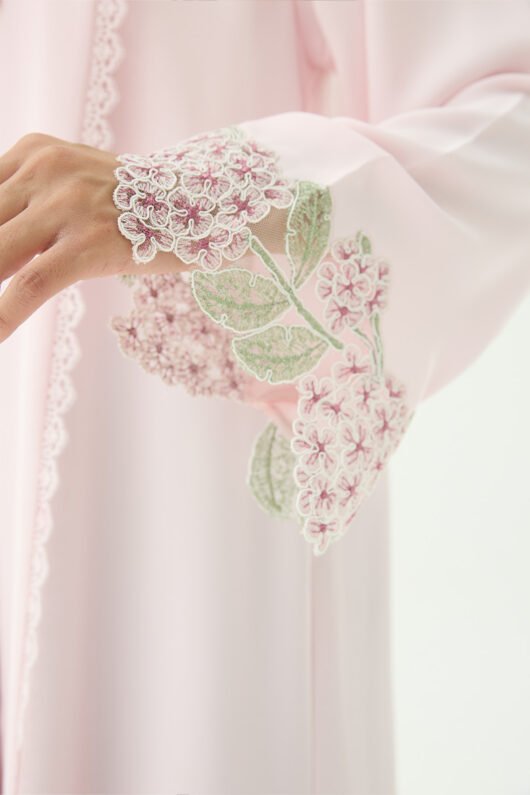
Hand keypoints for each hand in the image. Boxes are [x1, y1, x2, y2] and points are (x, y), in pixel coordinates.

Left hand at [0, 133, 190, 342]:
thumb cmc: (133, 202)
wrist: (201, 201)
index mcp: (32, 152)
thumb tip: (3, 247)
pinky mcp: (90, 242)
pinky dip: (4, 315)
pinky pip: (31, 284)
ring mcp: (68, 205)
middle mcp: (44, 170)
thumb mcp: (73, 182)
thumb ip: (28, 200)